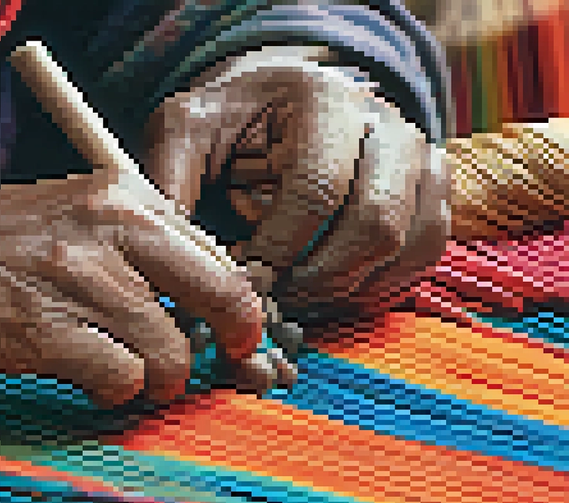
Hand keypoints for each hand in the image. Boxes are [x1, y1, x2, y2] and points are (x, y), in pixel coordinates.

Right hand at [0, 169, 265, 408]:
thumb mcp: (64, 218)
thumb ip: (130, 249)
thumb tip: (199, 304)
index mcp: (119, 197)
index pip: (216, 255)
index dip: (232, 308)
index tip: (228, 338)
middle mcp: (106, 229)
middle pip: (219, 298)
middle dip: (222, 347)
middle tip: (201, 371)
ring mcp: (75, 280)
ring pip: (171, 351)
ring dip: (158, 382)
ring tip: (130, 383)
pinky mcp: (43, 331)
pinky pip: (121, 378)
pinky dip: (116, 394)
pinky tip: (93, 386)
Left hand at [144, 46, 449, 324]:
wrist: (275, 103)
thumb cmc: (227, 122)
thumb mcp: (183, 134)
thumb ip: (169, 182)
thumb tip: (171, 253)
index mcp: (324, 100)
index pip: (318, 190)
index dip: (278, 248)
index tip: (241, 279)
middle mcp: (387, 124)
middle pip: (375, 225)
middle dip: (315, 277)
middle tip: (268, 298)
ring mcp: (421, 158)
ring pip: (406, 247)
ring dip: (345, 287)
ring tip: (291, 294)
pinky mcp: (435, 192)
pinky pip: (424, 257)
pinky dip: (375, 287)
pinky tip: (326, 289)